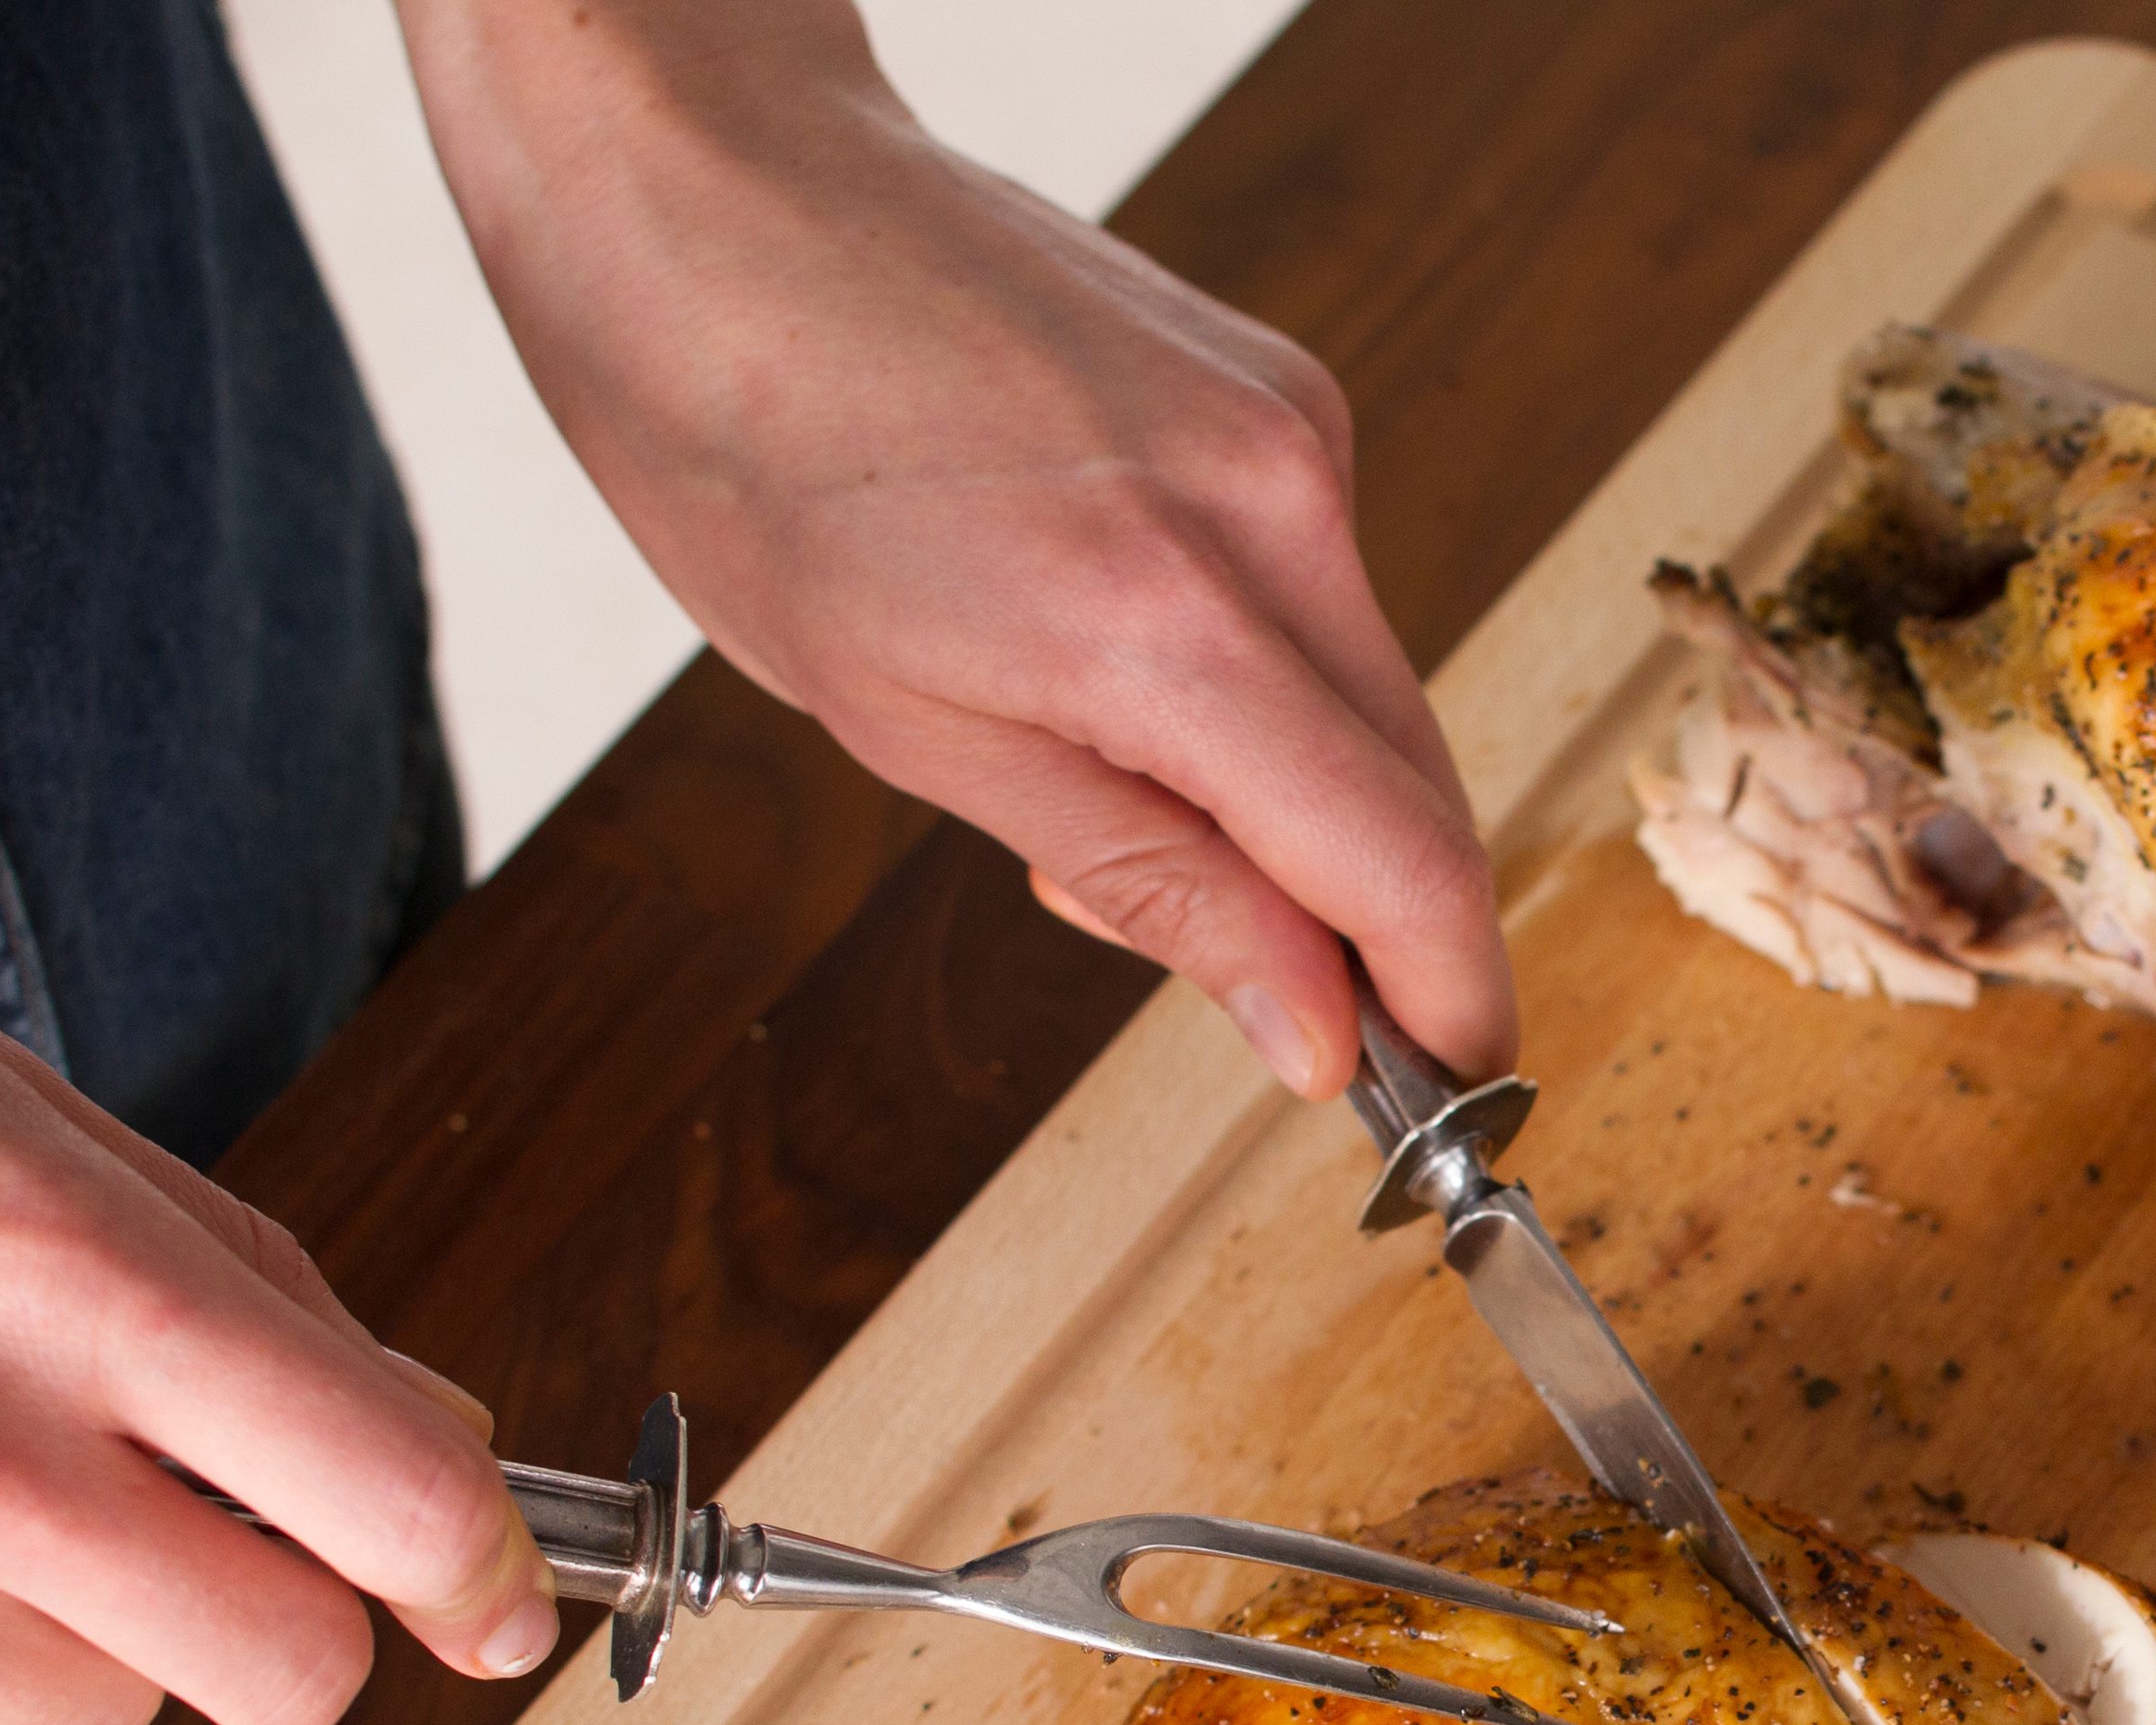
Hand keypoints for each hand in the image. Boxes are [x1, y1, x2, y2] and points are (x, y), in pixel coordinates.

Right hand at [0, 875, 555, 1724]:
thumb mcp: (15, 1111)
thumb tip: (432, 1442)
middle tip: (208, 1523)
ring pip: (100, 1722)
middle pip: (283, 1673)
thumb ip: (249, 1291)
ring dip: (84, 1628)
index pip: (392, 1500)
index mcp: (63, 1277)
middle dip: (287, 1612)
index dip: (485, 1568)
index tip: (498, 1591)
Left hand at [401, 0, 1510, 1095]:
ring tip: (1098, 775)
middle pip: (1418, 786)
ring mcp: (1295, 428)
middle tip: (1270, 1005)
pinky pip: (1328, 598)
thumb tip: (1314, 1031)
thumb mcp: (923, 739)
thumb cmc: (752, 459)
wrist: (708, 193)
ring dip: (1299, 802)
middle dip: (1372, 925)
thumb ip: (1154, 887)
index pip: (1404, 861)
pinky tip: (1110, 653)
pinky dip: (1263, 682)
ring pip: (1376, 698)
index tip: (1445, 1100)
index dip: (1447, 1005)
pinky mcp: (1285, 387)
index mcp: (1168, 620)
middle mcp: (1273, 504)